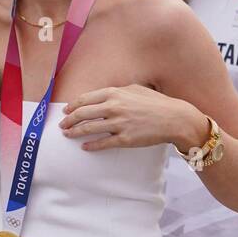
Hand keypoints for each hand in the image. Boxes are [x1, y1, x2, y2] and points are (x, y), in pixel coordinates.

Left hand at [60, 85, 206, 151]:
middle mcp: (114, 107)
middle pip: (82, 114)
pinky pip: (102, 143)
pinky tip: (84, 147)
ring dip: (75, 132)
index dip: (72, 106)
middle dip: (69, 120)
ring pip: (88, 129)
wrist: (174, 119)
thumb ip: (116, 91)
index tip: (66, 111)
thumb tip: (100, 96)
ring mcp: (119, 124)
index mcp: (115, 93)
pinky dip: (91, 146)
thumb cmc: (156, 103)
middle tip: (62, 125)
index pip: (85, 99)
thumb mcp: (135, 89)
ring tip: (68, 134)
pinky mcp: (125, 139)